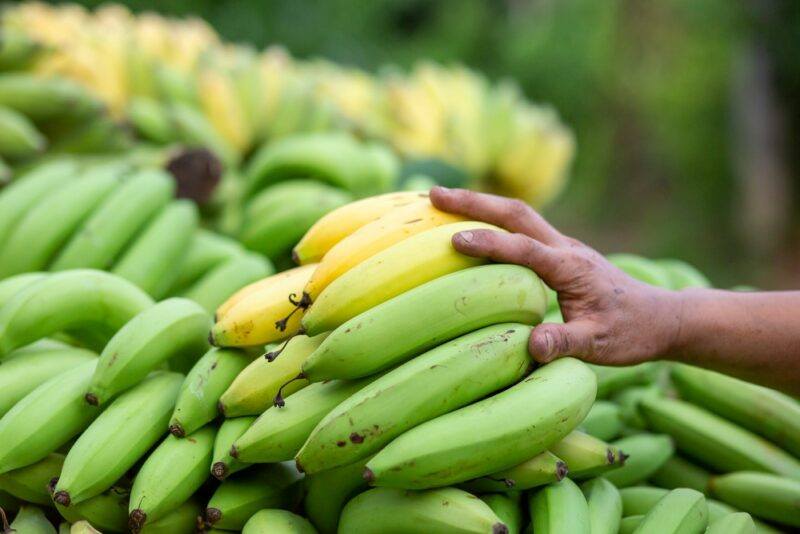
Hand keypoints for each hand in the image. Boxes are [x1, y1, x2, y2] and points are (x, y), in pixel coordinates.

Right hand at [430, 187, 682, 365]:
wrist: (661, 317)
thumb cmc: (630, 332)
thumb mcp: (600, 346)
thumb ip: (566, 344)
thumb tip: (530, 346)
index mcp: (572, 267)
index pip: (525, 249)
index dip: (490, 244)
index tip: (453, 240)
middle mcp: (565, 248)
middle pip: (516, 213)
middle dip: (473, 202)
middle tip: (433, 195)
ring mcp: (562, 246)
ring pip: (518, 213)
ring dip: (480, 203)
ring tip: (441, 200)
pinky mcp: (559, 251)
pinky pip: (521, 226)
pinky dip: (492, 218)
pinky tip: (472, 223)